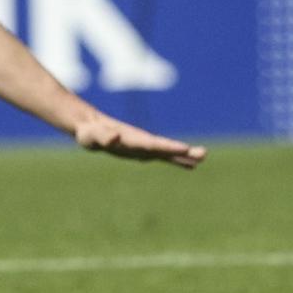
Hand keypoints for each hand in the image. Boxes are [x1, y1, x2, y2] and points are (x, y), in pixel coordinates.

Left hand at [73, 114, 206, 169]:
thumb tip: (114, 138)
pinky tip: (190, 166)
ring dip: (185, 155)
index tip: (184, 148)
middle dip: (182, 151)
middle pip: (165, 147)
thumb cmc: (89, 133)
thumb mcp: (91, 136)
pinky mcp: (143, 151)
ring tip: (203, 157)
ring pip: (167, 151)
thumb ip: (102, 137)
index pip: (153, 144)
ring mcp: (144, 146)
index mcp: (132, 139)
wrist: (90, 127)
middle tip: (203, 153)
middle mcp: (141, 141)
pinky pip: (163, 156)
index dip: (168, 147)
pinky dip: (177, 160)